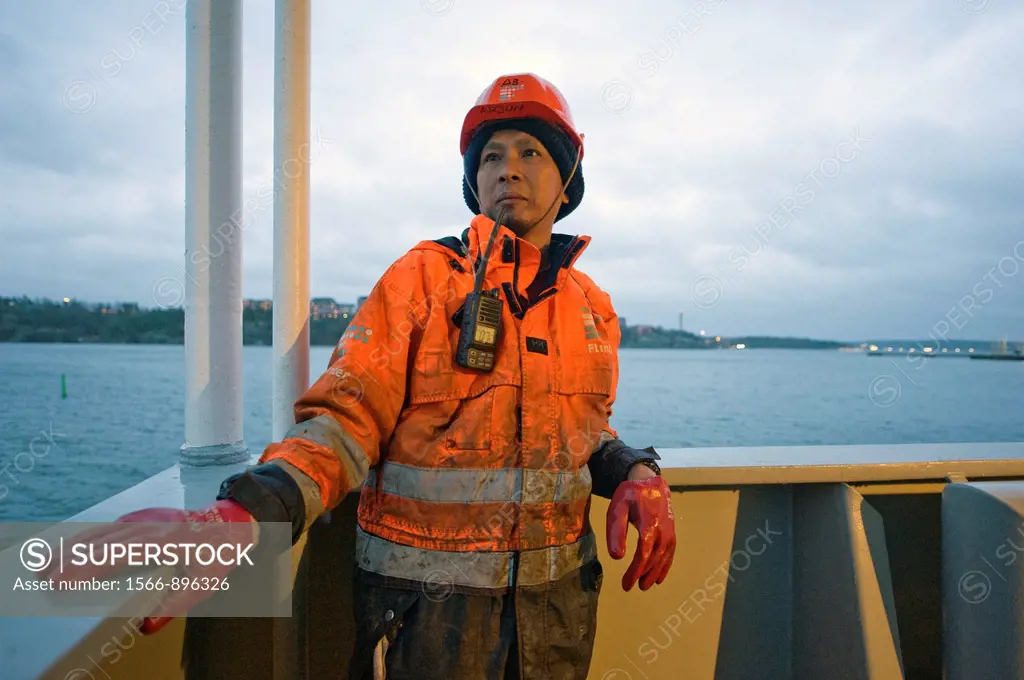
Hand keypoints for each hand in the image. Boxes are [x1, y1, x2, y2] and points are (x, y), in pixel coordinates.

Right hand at [44, 499, 255, 633]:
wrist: (232, 521)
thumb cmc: (218, 553)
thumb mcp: (205, 583)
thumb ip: (175, 603)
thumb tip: (145, 624)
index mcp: (166, 541)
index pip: (119, 551)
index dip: (89, 564)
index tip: (65, 578)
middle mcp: (152, 526)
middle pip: (104, 540)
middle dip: (72, 557)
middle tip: (45, 575)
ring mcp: (147, 519)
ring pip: (104, 531)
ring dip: (75, 546)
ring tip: (48, 561)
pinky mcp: (144, 518)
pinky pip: (111, 527)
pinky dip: (88, 537)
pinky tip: (72, 548)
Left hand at [606, 475, 675, 590]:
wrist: (651, 482)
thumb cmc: (631, 494)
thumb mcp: (618, 507)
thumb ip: (616, 530)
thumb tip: (617, 557)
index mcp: (649, 524)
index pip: (644, 553)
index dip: (635, 571)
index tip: (626, 584)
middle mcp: (663, 530)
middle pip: (654, 558)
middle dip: (642, 574)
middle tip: (630, 587)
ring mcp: (669, 532)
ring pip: (663, 558)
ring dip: (654, 573)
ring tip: (644, 586)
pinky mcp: (671, 533)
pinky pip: (670, 553)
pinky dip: (665, 566)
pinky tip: (659, 577)